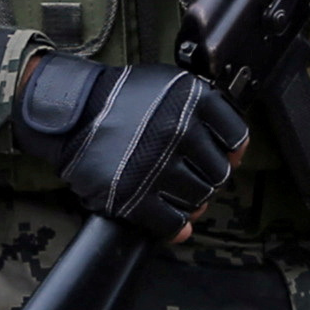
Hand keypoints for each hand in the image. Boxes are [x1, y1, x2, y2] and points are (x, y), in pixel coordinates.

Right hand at [12, 52, 247, 240]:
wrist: (73, 112)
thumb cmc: (122, 97)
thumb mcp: (170, 84)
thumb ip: (204, 108)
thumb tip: (234, 149)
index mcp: (193, 99)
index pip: (236, 137)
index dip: (232, 150)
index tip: (226, 156)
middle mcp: (180, 131)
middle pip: (219, 173)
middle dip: (208, 176)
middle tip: (191, 174)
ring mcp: (158, 165)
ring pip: (198, 199)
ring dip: (191, 201)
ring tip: (175, 192)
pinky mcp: (135, 196)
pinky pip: (172, 223)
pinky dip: (175, 225)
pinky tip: (172, 220)